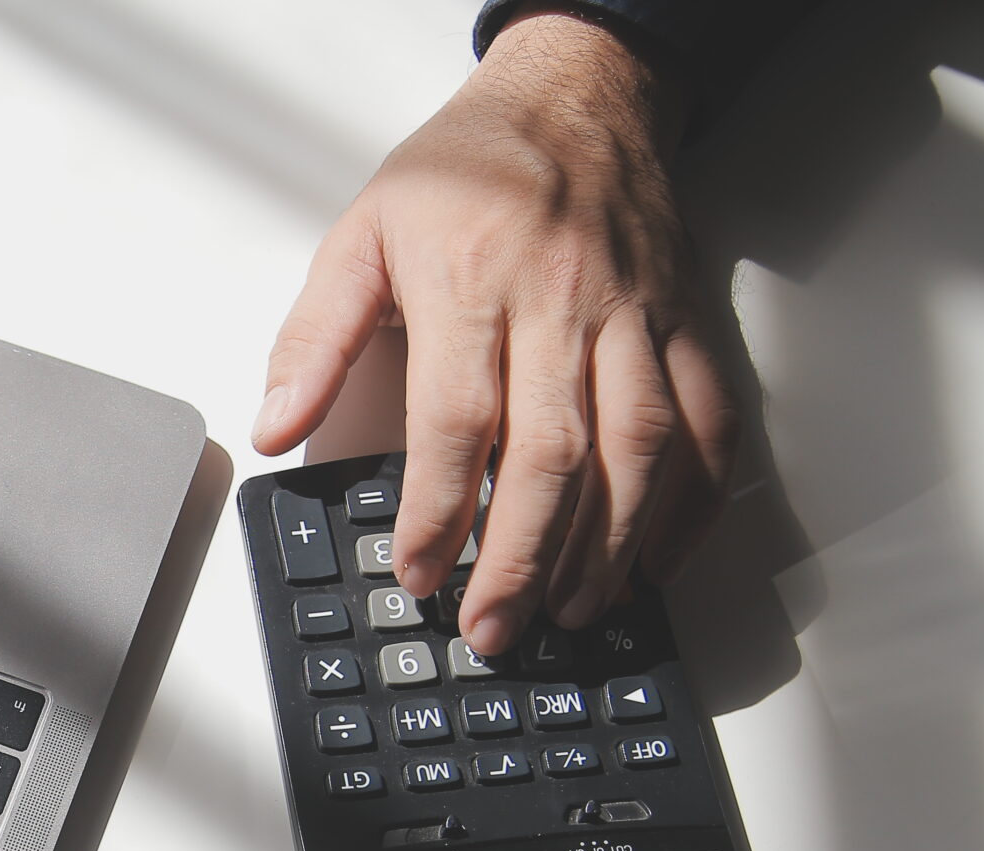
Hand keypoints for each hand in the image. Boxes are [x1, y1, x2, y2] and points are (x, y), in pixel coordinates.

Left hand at [253, 9, 738, 657]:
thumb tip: (275, 425)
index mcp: (471, 283)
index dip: (436, 511)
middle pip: (552, 453)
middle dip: (520, 557)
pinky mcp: (682, 322)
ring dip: (607, 544)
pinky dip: (692, 498)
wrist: (575, 89)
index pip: (455, 421)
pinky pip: (707, 419)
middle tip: (492, 628)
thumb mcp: (359, 234)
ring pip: (640, 447)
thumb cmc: (464, 169)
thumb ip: (315, 337)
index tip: (417, 574)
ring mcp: (634, 315)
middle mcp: (562, 303)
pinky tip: (658, 557)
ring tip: (570, 611)